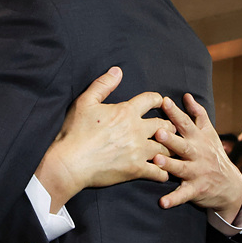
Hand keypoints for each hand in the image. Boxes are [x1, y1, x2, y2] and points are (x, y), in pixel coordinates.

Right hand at [36, 67, 173, 211]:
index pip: (151, 100)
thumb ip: (103, 85)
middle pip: (164, 125)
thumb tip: (117, 70)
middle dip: (169, 125)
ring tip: (171, 149)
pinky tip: (163, 171)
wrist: (70, 163)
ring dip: (170, 148)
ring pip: (166, 148)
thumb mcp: (84, 102)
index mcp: (126, 112)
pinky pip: (159, 172)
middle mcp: (137, 130)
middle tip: (169, 127)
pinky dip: (163, 172)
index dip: (157, 99)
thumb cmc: (75, 132)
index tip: (160, 102)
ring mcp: (138, 151)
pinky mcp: (136, 170)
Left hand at [154, 94, 241, 221]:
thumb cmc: (213, 154)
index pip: (186, 123)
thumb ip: (197, 114)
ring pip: (182, 168)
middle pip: (184, 145)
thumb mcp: (209, 133)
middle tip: (158, 131)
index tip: (164, 101)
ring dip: (170, 165)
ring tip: (156, 161)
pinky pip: (184, 195)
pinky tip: (162, 203)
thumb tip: (187, 95)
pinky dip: (173, 199)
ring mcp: (198, 172)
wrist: (231, 185)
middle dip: (172, 139)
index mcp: (198, 139)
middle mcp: (198, 154)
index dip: (176, 113)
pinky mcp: (196, 190)